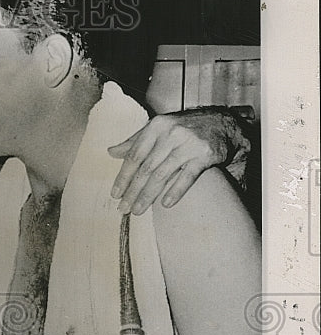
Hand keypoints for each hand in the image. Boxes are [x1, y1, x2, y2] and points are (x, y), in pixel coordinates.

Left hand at [109, 108, 247, 214]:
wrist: (223, 123)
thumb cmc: (184, 128)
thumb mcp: (159, 129)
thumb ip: (136, 141)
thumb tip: (111, 152)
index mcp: (156, 127)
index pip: (134, 156)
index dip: (123, 177)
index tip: (115, 194)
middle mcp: (171, 133)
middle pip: (146, 168)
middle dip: (132, 191)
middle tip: (123, 208)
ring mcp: (189, 143)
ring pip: (162, 174)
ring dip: (148, 195)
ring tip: (138, 210)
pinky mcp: (205, 154)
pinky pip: (187, 176)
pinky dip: (176, 191)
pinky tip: (165, 204)